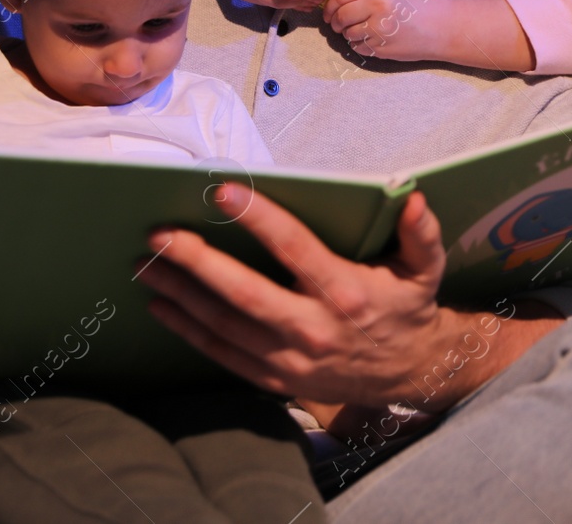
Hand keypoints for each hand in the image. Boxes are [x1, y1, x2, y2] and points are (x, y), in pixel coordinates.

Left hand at [138, 187, 483, 408]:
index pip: (295, 249)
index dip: (259, 218)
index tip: (222, 191)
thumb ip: (421, 234)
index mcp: (347, 294)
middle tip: (160, 234)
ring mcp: (291, 360)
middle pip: (245, 294)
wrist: (410, 374)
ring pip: (225, 326)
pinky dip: (189, 331)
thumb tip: (414, 199)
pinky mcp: (276, 379)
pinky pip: (224, 354)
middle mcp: (315, 330)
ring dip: (181, 295)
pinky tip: (162, 306)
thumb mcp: (424, 269)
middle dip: (198, 262)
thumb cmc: (407, 308)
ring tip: (147, 265)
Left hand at [322, 0, 448, 60]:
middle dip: (335, 20)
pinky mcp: (383, 49)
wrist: (446, 27)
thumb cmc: (422, 5)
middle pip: (340, 15)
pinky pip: (358, 47)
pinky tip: (373, 39)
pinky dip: (360, 44)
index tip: (330, 9)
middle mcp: (378, 8)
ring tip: (362, 29)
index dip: (331, 3)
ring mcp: (380, 30)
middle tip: (337, 23)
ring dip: (349, 33)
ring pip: (347, 34)